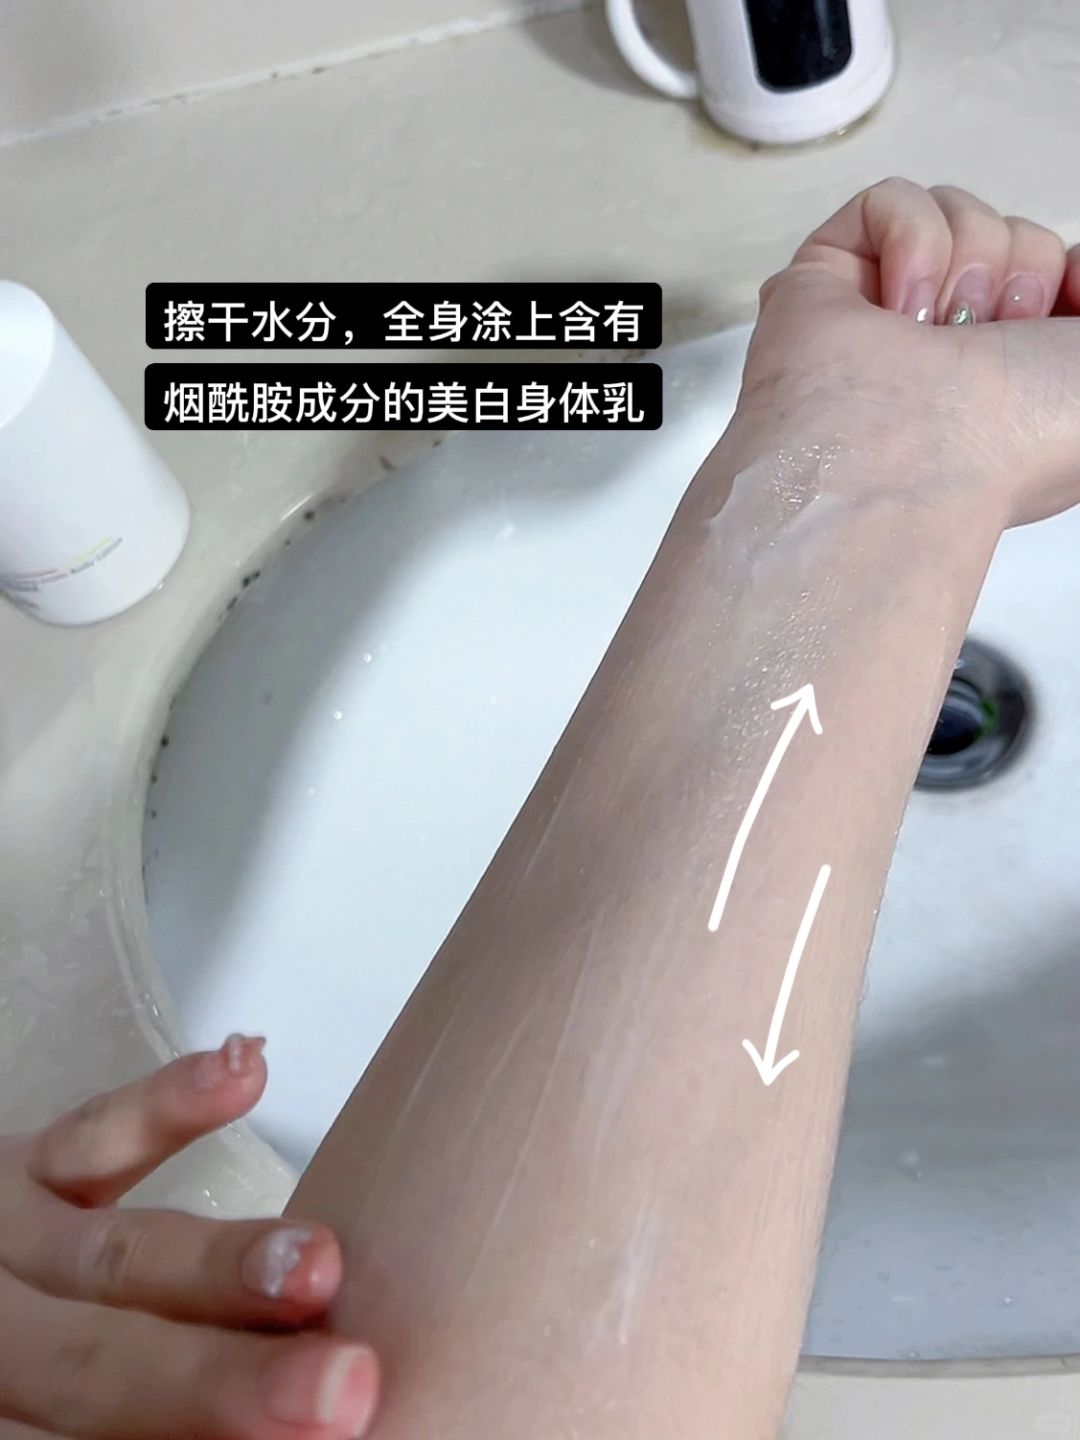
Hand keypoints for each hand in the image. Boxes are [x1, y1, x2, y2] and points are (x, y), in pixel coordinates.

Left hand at [0, 1036, 378, 1439]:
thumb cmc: (57, 1381)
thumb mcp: (89, 1415)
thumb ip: (172, 1421)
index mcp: (10, 1428)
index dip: (209, 1438)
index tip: (329, 1438)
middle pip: (99, 1370)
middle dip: (227, 1378)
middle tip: (345, 1382)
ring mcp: (3, 1248)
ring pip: (110, 1256)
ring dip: (220, 1259)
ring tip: (318, 1261)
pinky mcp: (22, 1166)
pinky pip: (92, 1133)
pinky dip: (169, 1106)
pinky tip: (247, 1074)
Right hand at [731, 178, 1079, 525]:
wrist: (920, 456)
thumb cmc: (1016, 442)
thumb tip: (1077, 268)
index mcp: (1015, 375)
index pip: (1052, 276)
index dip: (1065, 284)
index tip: (1050, 328)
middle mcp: (952, 345)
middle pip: (1016, 235)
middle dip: (1023, 273)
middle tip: (988, 341)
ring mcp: (887, 312)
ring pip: (959, 211)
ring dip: (971, 263)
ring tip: (936, 333)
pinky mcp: (830, 278)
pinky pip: (890, 199)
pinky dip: (911, 239)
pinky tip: (898, 308)